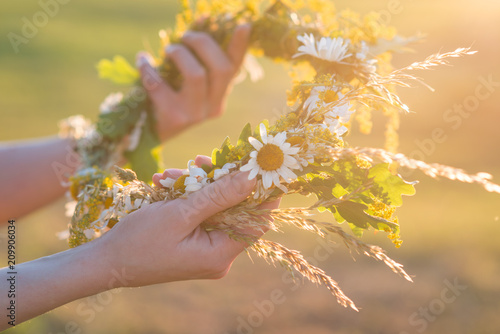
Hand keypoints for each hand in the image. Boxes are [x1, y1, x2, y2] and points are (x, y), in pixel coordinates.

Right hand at [98, 155, 278, 286]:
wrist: (105, 262)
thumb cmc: (139, 241)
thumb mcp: (181, 213)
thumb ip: (219, 195)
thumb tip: (253, 177)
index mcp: (220, 253)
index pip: (257, 220)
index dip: (262, 192)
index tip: (260, 165)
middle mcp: (217, 254)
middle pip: (233, 210)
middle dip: (218, 182)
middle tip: (201, 160)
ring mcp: (204, 249)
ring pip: (214, 208)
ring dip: (196, 186)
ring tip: (170, 174)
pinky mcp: (192, 242)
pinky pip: (199, 214)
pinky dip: (186, 197)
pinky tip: (165, 183)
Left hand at [136, 25, 250, 141]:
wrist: (147, 133)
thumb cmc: (167, 98)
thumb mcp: (185, 78)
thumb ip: (195, 54)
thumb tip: (203, 19)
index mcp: (220, 96)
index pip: (234, 68)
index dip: (240, 46)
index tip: (244, 26)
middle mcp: (213, 107)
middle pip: (220, 68)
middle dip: (203, 43)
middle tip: (185, 36)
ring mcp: (196, 115)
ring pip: (197, 75)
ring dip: (180, 54)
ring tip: (169, 49)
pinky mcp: (175, 119)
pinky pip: (161, 85)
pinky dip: (149, 68)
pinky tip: (142, 60)